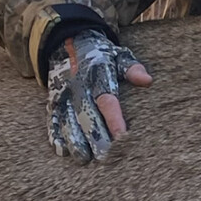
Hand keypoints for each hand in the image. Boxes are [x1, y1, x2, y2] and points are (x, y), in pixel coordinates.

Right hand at [46, 31, 151, 161]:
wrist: (68, 42)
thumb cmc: (102, 56)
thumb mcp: (119, 56)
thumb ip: (132, 69)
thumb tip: (147, 81)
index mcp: (98, 76)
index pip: (108, 101)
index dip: (115, 119)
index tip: (123, 137)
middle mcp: (79, 87)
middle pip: (87, 116)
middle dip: (96, 138)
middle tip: (107, 158)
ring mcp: (64, 94)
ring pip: (68, 121)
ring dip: (75, 141)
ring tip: (84, 159)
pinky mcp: (53, 100)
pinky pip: (52, 119)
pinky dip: (55, 135)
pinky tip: (61, 151)